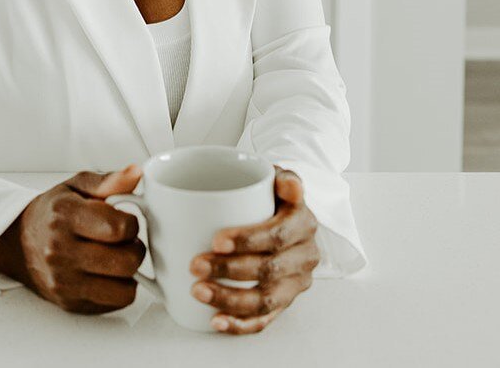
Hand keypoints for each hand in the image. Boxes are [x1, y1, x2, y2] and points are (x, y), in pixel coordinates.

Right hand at [10, 164, 146, 314]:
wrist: (20, 241)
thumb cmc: (55, 212)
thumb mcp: (78, 186)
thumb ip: (110, 181)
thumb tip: (136, 173)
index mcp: (65, 216)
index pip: (120, 229)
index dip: (132, 224)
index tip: (124, 221)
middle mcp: (60, 251)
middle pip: (127, 261)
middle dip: (135, 249)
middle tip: (123, 242)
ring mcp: (63, 281)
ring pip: (125, 288)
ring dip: (129, 273)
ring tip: (116, 257)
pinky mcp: (70, 302)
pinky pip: (115, 303)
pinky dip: (119, 289)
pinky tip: (107, 274)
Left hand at [189, 166, 318, 333]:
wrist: (283, 216)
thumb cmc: (270, 196)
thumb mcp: (275, 177)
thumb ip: (281, 176)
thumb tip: (288, 184)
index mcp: (303, 223)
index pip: (279, 235)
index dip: (249, 240)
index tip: (216, 240)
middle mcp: (304, 256)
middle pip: (270, 270)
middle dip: (229, 270)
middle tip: (195, 265)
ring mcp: (294, 283)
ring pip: (266, 300)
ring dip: (230, 299)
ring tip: (198, 291)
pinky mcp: (282, 302)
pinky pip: (264, 320)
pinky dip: (239, 324)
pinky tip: (215, 320)